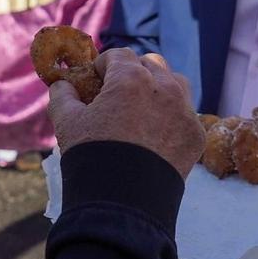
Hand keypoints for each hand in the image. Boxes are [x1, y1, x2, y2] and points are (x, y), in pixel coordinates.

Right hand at [49, 48, 203, 178]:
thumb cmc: (92, 157)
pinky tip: (157, 134)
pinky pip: (186, 114)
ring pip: (175, 83)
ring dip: (159, 87)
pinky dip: (173, 117)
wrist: (123, 203)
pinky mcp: (195, 134)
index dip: (103, 66)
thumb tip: (62, 84)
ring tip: (143, 109)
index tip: (96, 81)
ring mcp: (184, 111)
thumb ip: (62, 95)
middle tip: (118, 94)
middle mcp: (164, 87)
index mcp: (131, 78)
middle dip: (132, 73)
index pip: (118, 55)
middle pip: (150, 63)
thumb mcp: (67, 122)